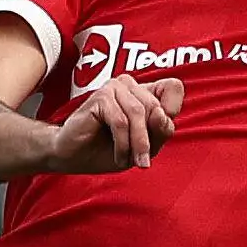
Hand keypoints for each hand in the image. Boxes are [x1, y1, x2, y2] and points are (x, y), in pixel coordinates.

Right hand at [54, 76, 184, 172]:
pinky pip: (121, 121)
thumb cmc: (107, 149)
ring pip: (139, 114)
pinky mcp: (100, 97)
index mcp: (143, 92)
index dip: (171, 109)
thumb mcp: (145, 146)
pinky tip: (118, 155)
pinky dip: (122, 144)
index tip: (159, 133)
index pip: (173, 87)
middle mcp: (129, 85)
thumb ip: (161, 131)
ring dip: (138, 144)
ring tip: (131, 161)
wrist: (73, 157)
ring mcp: (114, 88)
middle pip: (156, 108)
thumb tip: (161, 114)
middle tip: (141, 160)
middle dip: (150, 139)